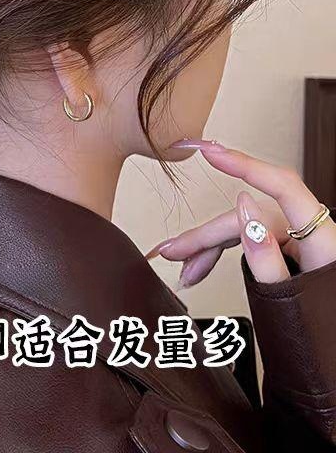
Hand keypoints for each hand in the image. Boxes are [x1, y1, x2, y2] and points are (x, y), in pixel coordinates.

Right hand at [145, 139, 335, 285]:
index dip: (244, 164)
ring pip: (242, 229)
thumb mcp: (293, 302)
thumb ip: (266, 256)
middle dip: (204, 236)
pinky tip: (200, 267)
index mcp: (322, 240)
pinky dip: (221, 253)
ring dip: (207, 247)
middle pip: (247, 217)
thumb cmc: (325, 339)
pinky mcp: (287, 250)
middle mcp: (309, 232)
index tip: (211, 152)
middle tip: (171, 251)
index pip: (282, 186)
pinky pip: (248, 240)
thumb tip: (242, 204)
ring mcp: (297, 240)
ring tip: (181, 268)